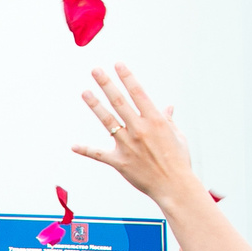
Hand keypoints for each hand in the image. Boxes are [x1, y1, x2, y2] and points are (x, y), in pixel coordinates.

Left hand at [72, 64, 205, 206]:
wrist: (174, 186)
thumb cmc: (178, 160)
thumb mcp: (177, 136)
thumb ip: (168, 120)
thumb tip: (168, 107)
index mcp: (155, 120)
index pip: (138, 93)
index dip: (127, 77)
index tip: (117, 64)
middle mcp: (140, 129)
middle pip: (119, 102)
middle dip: (107, 84)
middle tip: (95, 70)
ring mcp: (128, 145)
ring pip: (108, 121)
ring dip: (95, 105)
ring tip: (85, 92)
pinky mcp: (119, 161)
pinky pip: (99, 154)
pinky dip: (86, 150)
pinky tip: (73, 145)